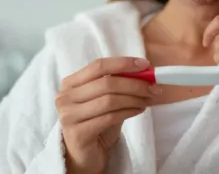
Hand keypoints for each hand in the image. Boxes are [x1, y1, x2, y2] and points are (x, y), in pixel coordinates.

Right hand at [55, 57, 155, 173]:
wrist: (85, 155)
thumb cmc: (96, 124)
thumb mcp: (105, 100)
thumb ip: (117, 84)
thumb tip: (145, 72)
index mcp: (70, 83)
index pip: (98, 66)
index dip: (123, 63)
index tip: (145, 65)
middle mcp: (65, 97)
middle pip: (106, 83)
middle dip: (134, 84)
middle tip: (153, 87)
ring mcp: (69, 115)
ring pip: (109, 100)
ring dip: (134, 98)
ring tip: (147, 100)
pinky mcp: (78, 133)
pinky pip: (109, 117)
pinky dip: (128, 112)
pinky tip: (139, 110)